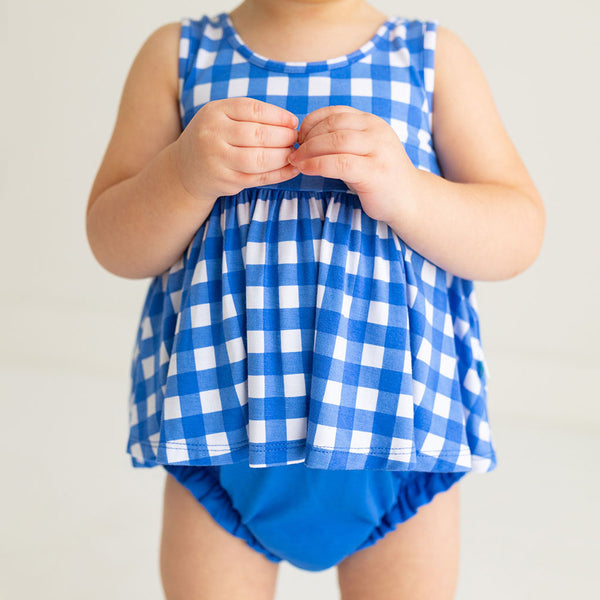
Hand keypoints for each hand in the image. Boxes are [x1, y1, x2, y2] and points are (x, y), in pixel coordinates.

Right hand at [174, 97, 299, 201]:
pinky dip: (279, 175)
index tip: (293, 122)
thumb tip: (290, 123)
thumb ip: (249, 117)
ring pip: (260, 159)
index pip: (253, 110)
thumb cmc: (213, 139)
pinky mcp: (226, 181)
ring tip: (293, 153)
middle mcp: (213, 135)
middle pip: (259, 135)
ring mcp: (218, 160)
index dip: (278, 116)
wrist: (185, 169)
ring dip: (283, 157)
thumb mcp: (221, 118)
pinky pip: (259, 178)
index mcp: (214, 112)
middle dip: (284, 137)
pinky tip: (291, 170)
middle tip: (296, 140)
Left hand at [288, 105, 419, 222]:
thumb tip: (303, 137)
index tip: (300, 138)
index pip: (335, 112)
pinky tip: (306, 169)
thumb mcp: (361, 150)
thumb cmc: (377, 176)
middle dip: (307, 138)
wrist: (408, 200)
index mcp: (371, 122)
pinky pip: (339, 163)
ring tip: (296, 161)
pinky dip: (317, 164)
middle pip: (332, 125)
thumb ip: (340, 140)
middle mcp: (376, 131)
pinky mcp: (374, 172)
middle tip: (293, 152)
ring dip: (309, 150)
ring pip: (335, 141)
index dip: (311, 122)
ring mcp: (378, 151)